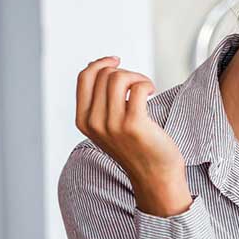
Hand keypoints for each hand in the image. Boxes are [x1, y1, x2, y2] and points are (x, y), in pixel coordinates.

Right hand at [75, 56, 190, 214]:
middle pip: (104, 75)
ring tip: (146, 87)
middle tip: (139, 84)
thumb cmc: (136, 148)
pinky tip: (151, 91)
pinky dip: (146, 83)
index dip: (100, 63)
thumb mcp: (108, 125)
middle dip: (125, 72)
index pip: (84, 78)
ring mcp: (112, 124)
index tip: (117, 61)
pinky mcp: (133, 125)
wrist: (155, 177)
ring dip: (136, 76)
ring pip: (118, 78)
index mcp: (83, 121)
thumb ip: (100, 101)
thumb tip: (100, 66)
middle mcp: (94, 123)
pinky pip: (137, 87)